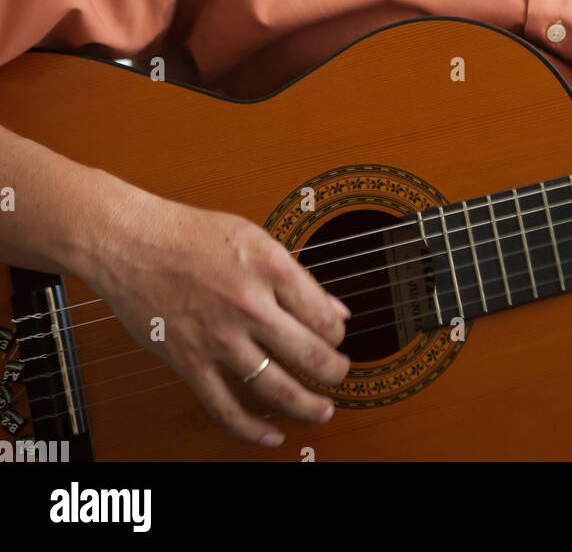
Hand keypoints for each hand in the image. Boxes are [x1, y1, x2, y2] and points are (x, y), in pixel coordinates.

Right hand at [86, 189, 350, 445]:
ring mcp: (219, 338)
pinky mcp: (190, 362)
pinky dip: (252, 430)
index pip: (323, 315)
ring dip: (307, 405)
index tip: (337, 336)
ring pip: (276, 387)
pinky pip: (226, 408)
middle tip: (340, 374)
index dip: (338, 333)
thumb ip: (296, 277)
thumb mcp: (255, 238)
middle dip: (334, 371)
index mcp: (270, 267)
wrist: (131, 242)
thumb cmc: (190, 233)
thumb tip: (335, 309)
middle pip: (309, 354)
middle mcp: (249, 305)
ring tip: (322, 410)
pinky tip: (271, 437)